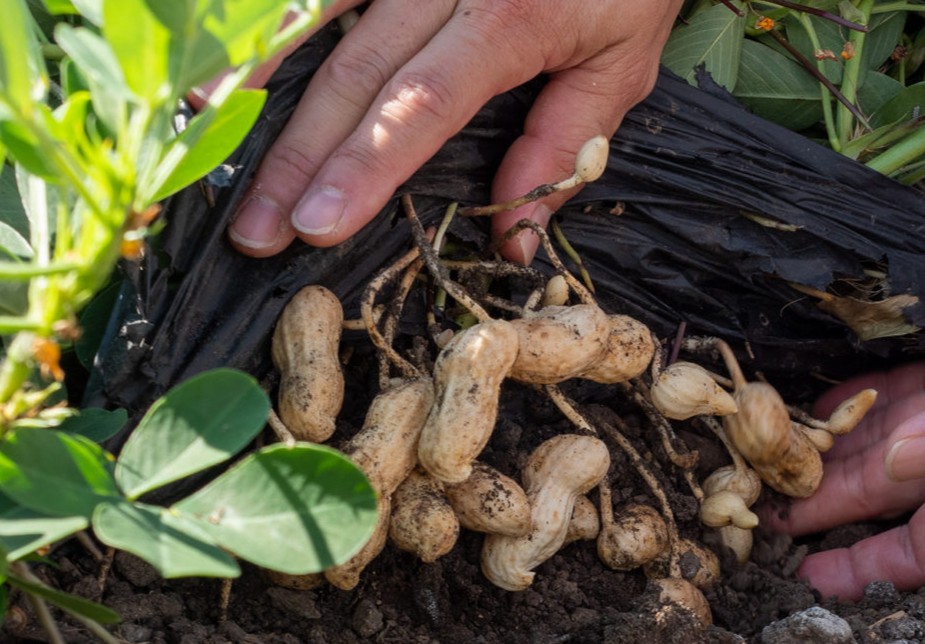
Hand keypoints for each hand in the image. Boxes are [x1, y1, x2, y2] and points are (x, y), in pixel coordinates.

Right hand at [222, 0, 679, 262]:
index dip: (365, 164)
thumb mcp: (621, 64)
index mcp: (510, 17)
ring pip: (314, 13)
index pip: (422, 101)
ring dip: (255, 79)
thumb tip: (512, 239)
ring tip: (203, 139)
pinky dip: (270, 23)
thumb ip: (563, 149)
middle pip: (354, 70)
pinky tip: (228, 67)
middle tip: (254, 230)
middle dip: (299, 156)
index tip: (319, 226)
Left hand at [765, 164, 924, 600]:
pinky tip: (830, 394)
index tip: (807, 570)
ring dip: (842, 447)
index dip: (871, 565)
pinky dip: (872, 392)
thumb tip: (898, 463)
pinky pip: (917, 381)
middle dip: (832, 502)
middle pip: (897, 490)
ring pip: (899, 435)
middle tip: (763, 504)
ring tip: (778, 451)